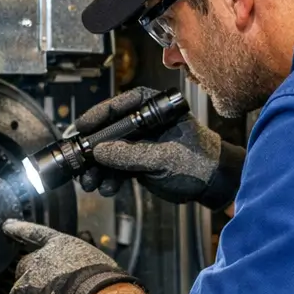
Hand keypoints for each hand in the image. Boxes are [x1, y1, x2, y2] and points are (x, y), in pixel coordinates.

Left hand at [2, 220, 137, 293]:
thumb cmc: (106, 285)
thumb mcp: (96, 269)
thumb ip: (81, 272)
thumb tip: (82, 286)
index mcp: (64, 244)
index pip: (38, 233)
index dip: (21, 229)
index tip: (7, 226)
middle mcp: (47, 253)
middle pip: (25, 263)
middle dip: (27, 281)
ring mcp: (36, 268)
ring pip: (19, 284)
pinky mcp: (28, 286)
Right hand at [74, 87, 244, 208]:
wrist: (213, 186)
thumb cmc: (200, 163)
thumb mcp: (164, 158)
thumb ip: (131, 155)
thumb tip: (100, 151)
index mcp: (156, 109)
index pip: (122, 105)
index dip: (99, 115)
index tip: (82, 126)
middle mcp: (146, 123)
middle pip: (111, 130)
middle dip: (94, 149)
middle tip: (80, 162)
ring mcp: (141, 143)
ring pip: (111, 152)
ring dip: (99, 168)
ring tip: (90, 183)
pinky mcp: (140, 161)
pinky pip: (118, 167)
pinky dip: (110, 178)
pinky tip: (106, 188)